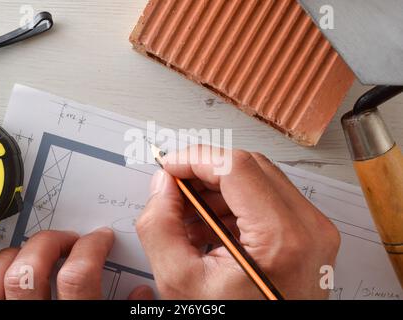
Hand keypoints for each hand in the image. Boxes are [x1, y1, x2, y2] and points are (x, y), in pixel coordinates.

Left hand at [0, 228, 152, 299]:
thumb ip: (127, 319)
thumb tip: (142, 295)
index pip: (78, 275)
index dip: (92, 246)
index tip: (98, 239)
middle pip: (30, 270)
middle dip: (51, 242)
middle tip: (67, 241)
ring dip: (15, 256)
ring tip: (33, 254)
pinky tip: (2, 280)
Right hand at [137, 145, 339, 298]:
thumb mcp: (181, 283)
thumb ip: (160, 226)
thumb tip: (162, 187)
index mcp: (282, 238)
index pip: (235, 167)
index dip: (194, 158)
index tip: (170, 165)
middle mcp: (308, 229)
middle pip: (248, 167)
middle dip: (203, 172)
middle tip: (174, 188)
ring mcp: (313, 231)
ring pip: (258, 179)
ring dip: (217, 188)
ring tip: (187, 213)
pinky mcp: (308, 235)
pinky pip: (267, 200)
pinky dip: (234, 204)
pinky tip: (210, 224)